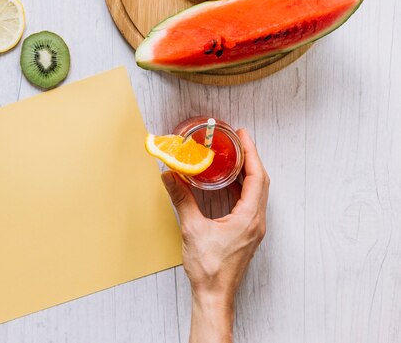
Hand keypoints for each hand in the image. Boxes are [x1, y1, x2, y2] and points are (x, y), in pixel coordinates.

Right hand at [161, 129, 268, 342]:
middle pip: (261, 182)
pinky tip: (229, 185)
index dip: (251, 154)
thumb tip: (170, 177)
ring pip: (257, 193)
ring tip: (234, 158)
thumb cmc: (208, 268)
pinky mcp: (247, 234)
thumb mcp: (192, 229)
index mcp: (248, 218)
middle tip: (239, 142)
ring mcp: (253, 229)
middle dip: (250, 159)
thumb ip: (182, 199)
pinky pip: (250, 204)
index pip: (257, 177)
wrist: (214, 295)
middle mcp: (256, 221)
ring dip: (248, 173)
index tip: (243, 137)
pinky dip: (242, 188)